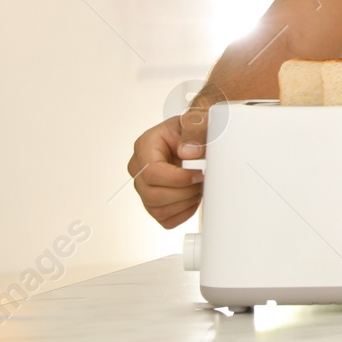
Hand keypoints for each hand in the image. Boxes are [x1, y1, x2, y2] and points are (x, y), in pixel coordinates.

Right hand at [127, 100, 211, 228]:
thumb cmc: (193, 129)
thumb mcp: (197, 122)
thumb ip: (195, 131)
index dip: (178, 179)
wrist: (195, 137)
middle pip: (152, 195)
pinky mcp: (153, 202)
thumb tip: (187, 153)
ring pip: (157, 210)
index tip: (199, 174)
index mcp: (145, 146)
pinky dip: (183, 214)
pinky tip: (193, 200)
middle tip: (202, 182)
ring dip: (185, 204)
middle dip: (184, 193)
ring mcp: (144, 187)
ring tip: (199, 189)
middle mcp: (138, 168)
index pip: (151, 173)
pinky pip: (164, 220)